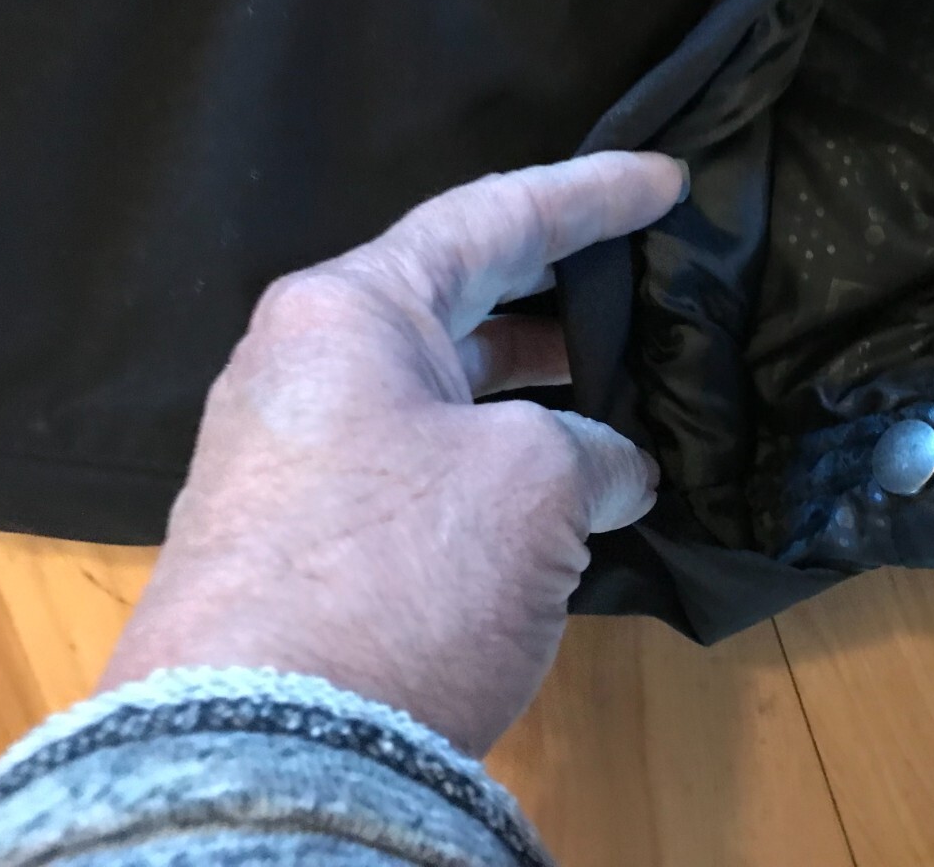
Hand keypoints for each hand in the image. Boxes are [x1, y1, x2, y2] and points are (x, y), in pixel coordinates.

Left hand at [100, 151, 685, 754]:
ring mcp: (295, 457)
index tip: (667, 181)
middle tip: (647, 291)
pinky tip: (563, 499)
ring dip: (536, 401)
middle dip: (561, 301)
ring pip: (443, 395)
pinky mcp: (300, 540)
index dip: (591, 194)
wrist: (266, 752)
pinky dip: (498, 466)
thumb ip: (590, 448)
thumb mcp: (533, 481)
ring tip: (624, 410)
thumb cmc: (403, 570)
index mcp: (349, 310)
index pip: (491, 216)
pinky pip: (421, 466)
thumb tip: (609, 471)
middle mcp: (307, 366)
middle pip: (460, 302)